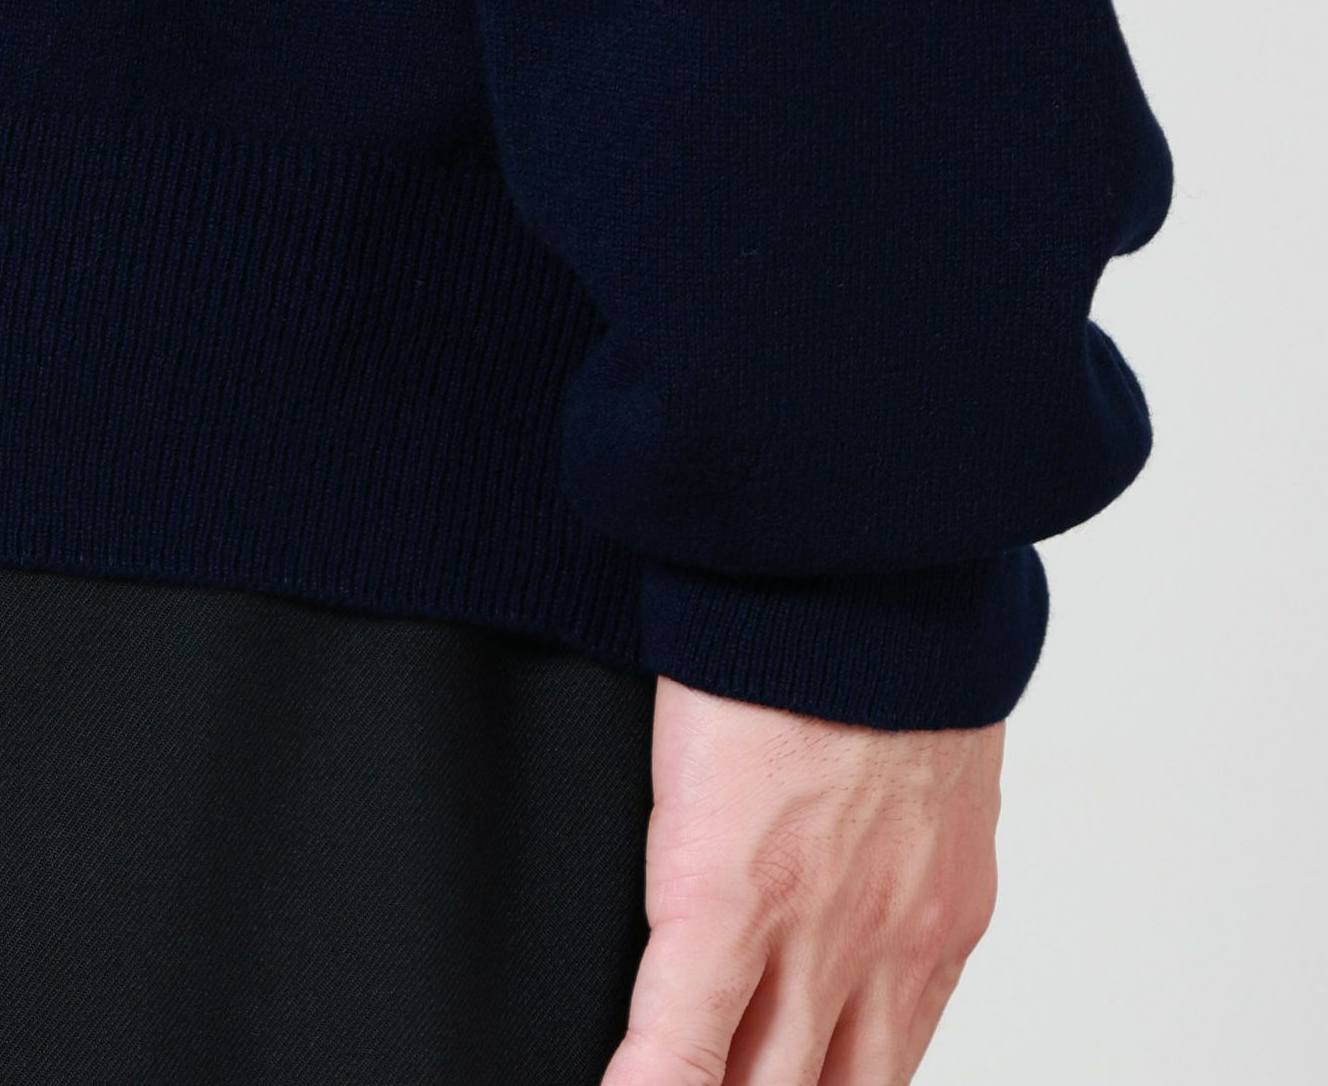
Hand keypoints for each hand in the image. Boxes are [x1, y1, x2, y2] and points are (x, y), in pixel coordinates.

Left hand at [601, 677, 1003, 1084]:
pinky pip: (915, 1036)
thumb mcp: (667, 771)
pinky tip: (840, 1066)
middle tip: (697, 1075)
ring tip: (764, 1078)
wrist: (869, 578)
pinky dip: (870, 1068)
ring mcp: (899, 932)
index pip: (674, 1066)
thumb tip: (659, 946)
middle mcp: (822, 934)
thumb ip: (670, 884)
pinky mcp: (956, 912)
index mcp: (725, 894)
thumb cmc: (754, 653)